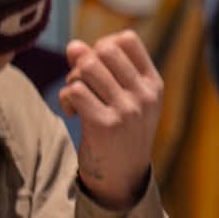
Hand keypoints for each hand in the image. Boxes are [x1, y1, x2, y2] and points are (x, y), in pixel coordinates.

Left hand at [59, 32, 163, 211]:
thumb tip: (74, 45)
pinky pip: (75, 91)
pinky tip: (73, 113)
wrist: (122, 178)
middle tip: (82, 83)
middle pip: (104, 49)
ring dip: (72, 80)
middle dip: (84, 61)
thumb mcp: (123, 98)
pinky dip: (66, 99)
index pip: (127, 39)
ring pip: (86, 67)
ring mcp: (127, 110)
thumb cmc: (120, 133)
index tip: (99, 68)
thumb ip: (101, 69)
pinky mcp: (105, 125)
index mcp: (153, 84)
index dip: (103, 44)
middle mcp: (144, 95)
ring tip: (77, 98)